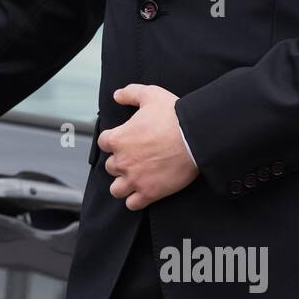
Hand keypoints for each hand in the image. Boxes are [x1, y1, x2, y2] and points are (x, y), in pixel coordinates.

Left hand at [97, 84, 198, 210]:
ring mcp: (134, 179)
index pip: (103, 143)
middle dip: (121, 163)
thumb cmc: (173, 116)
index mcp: (118, 139)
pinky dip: (135, 200)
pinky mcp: (149, 193)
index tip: (125, 141)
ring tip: (135, 178)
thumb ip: (130, 93)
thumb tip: (117, 95)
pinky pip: (132, 204)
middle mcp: (122, 161)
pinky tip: (144, 192)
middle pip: (111, 167)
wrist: (196, 137)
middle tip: (136, 159)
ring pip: (116, 189)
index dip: (113, 141)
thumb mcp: (150, 95)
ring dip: (124, 184)